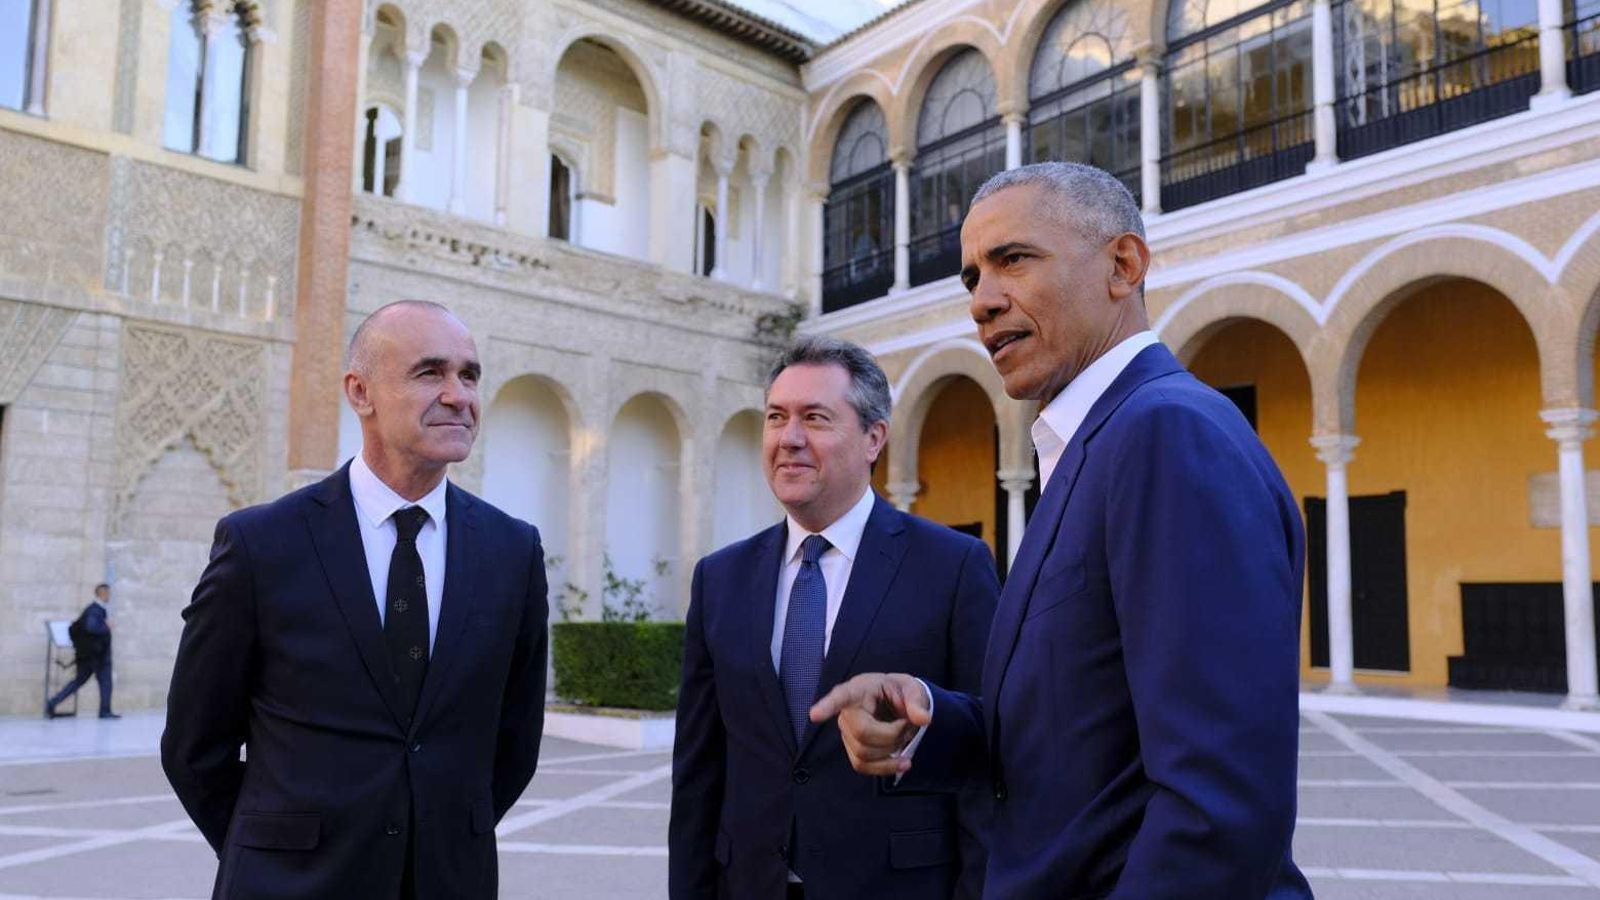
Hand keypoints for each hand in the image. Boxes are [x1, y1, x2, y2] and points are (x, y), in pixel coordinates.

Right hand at [809, 673, 929, 776]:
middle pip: (862, 732)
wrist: (897, 705)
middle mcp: (847, 711)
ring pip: (864, 753)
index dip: (827, 706)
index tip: (814, 715)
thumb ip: (917, 701)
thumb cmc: (900, 693)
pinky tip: (903, 763)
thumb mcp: (913, 689)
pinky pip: (863, 767)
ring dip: (891, 750)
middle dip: (891, 735)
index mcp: (860, 689)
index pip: (841, 696)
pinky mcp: (852, 749)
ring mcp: (846, 732)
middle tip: (906, 725)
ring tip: (903, 735)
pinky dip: (886, 768)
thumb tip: (923, 719)